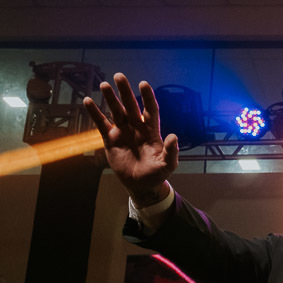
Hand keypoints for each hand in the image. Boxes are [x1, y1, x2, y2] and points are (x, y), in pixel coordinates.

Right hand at [83, 73, 178, 204]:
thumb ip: (170, 151)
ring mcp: (123, 132)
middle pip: (131, 106)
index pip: (151, 110)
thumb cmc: (157, 174)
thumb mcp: (167, 165)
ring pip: (116, 111)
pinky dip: (94, 113)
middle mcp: (137, 128)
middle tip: (119, 76)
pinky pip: (101, 124)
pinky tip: (88, 101)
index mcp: (152, 131)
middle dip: (125, 91)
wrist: (141, 185)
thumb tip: (173, 136)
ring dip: (110, 98)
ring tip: (104, 84)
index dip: (148, 97)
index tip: (144, 84)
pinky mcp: (111, 140)